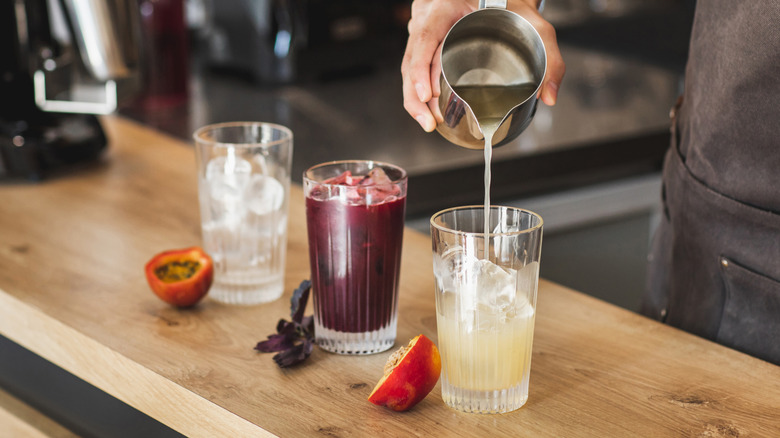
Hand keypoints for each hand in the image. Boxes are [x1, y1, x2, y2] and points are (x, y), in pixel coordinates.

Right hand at [401, 0, 565, 131]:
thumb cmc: (513, 6)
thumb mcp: (535, 27)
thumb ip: (550, 58)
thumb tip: (549, 96)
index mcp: (447, 6)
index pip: (425, 38)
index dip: (420, 69)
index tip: (426, 95)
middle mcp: (429, 17)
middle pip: (411, 59)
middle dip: (416, 96)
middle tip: (429, 121)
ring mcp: (423, 29)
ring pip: (409, 66)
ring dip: (414, 99)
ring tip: (428, 122)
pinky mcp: (425, 42)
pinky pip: (415, 66)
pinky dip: (418, 91)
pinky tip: (427, 111)